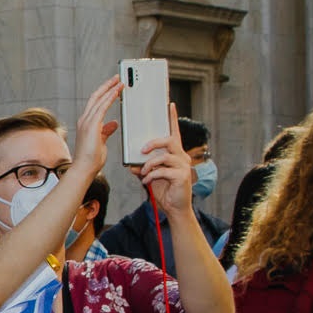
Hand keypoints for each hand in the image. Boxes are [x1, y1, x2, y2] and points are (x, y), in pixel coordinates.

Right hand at [71, 75, 122, 182]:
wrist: (85, 168)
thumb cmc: (91, 159)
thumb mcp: (102, 141)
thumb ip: (107, 131)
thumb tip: (114, 123)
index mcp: (86, 124)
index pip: (95, 104)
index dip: (104, 93)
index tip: (113, 86)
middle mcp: (84, 120)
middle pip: (96, 97)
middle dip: (107, 86)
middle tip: (117, 78)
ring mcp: (87, 122)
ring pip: (99, 99)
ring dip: (110, 89)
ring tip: (119, 82)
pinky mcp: (92, 125)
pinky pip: (102, 107)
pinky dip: (110, 97)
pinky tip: (117, 91)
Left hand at [134, 104, 194, 219]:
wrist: (174, 208)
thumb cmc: (165, 189)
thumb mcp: (150, 176)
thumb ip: (141, 167)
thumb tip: (129, 163)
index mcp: (175, 153)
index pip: (174, 132)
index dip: (172, 118)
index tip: (169, 104)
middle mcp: (181, 156)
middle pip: (169, 140)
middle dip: (154, 143)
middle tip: (142, 150)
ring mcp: (183, 166)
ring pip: (165, 156)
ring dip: (149, 163)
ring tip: (142, 171)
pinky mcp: (182, 176)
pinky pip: (163, 171)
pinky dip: (151, 175)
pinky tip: (146, 181)